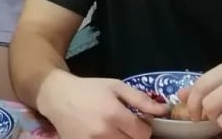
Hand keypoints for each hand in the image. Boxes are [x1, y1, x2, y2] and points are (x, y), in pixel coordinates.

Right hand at [37, 70, 168, 138]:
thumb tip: (164, 111)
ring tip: (115, 130)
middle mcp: (104, 132)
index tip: (138, 122)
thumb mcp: (115, 86)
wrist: (57, 96)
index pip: (143, 134)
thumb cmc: (89, 89)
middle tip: (126, 127)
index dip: (144, 128)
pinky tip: (104, 135)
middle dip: (134, 136)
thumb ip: (140, 99)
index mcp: (114, 114)